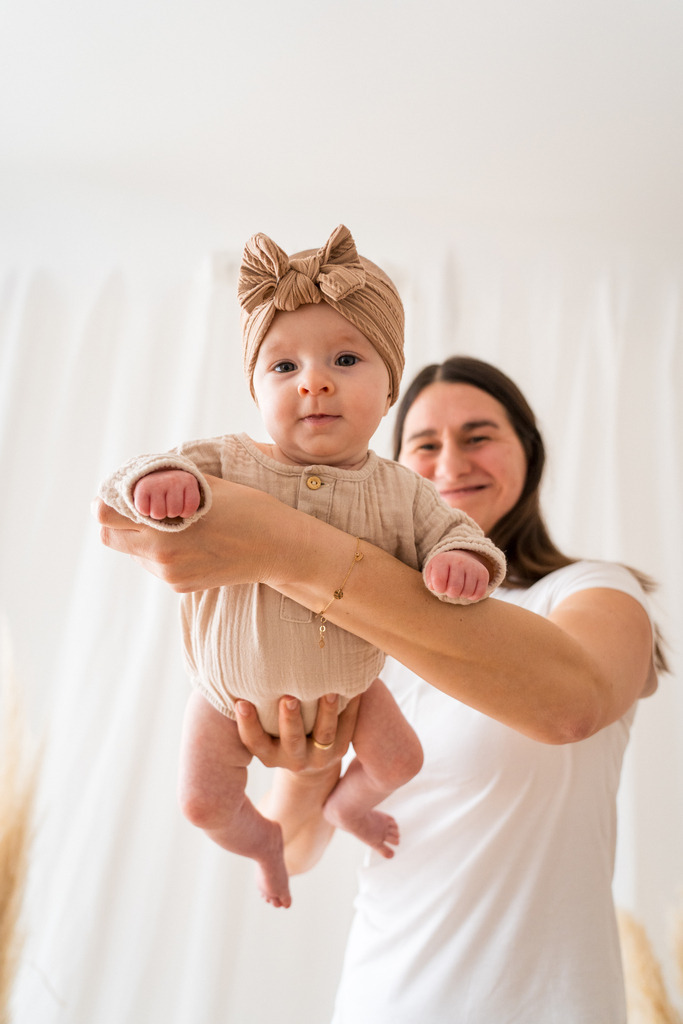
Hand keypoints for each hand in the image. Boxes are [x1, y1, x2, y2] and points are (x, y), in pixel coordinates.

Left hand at [93, 476, 292, 591]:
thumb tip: (144, 475)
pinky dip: (160, 550)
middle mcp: (160, 556)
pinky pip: (156, 565)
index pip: (106, 516)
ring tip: (169, 519)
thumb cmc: (248, 510)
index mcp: (161, 528)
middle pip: (111, 537)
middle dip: (117, 519)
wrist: (279, 548)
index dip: (107, 500)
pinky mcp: (181, 585)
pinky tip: (186, 537)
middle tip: (137, 503)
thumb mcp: (206, 486)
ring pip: (134, 553)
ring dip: (139, 535)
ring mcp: (170, 575)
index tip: (118, 491)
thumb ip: (169, 482)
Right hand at [133, 470, 200, 519]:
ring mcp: (158, 483)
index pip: (191, 506)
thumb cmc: (174, 489)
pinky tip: (147, 502)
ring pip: (159, 514)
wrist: (153, 473)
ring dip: (157, 513)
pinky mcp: (143, 487)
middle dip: (170, 512)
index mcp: (189, 481)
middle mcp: (174, 480)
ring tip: (158, 502)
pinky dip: (145, 511)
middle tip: (167, 502)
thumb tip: (184, 517)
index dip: (185, 512)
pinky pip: (144, 510)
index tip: (181, 504)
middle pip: (174, 512)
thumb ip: (190, 504)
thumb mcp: (187, 493)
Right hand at [235, 694, 359, 772]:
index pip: (254, 741)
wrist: (308, 756)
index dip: (247, 724)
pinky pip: (348, 727)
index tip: (240, 702)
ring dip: (327, 712)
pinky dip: (352, 707)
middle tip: (288, 697)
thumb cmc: (276, 729)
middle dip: (290, 720)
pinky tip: (355, 687)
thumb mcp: (262, 726)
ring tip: (329, 691)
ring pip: (324, 735)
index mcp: (268, 754)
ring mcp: (319, 757)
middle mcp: (293, 759)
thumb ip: (251, 705)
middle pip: (291, 740)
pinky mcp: (341, 748)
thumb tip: (232, 669)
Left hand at [425, 550, 489, 601]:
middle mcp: (459, 561)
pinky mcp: (483, 573)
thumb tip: (434, 587)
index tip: (440, 586)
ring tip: (458, 588)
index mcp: (443, 560)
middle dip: (450, 593)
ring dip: (461, 594)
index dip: (439, 589)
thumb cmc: (443, 569)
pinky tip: (467, 589)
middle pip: (454, 589)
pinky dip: (472, 596)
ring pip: (467, 592)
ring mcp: (473, 567)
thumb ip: (430, 580)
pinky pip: (479, 593)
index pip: (439, 582)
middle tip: (450, 588)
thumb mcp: (432, 571)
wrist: (460, 558)